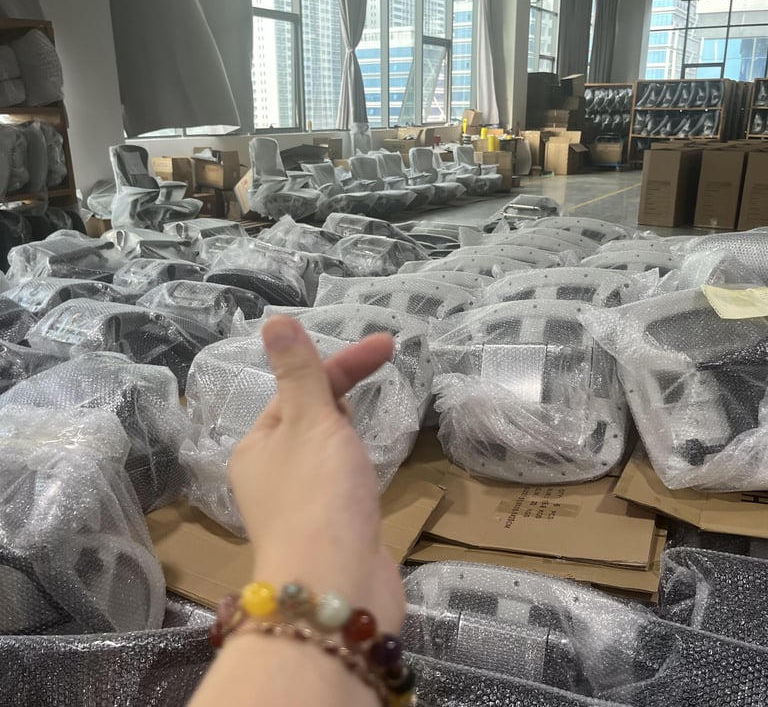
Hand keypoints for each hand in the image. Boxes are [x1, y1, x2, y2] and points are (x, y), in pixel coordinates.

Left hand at [227, 316, 404, 633]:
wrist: (335, 588)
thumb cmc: (320, 496)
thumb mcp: (311, 422)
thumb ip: (299, 373)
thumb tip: (274, 322)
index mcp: (257, 446)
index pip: (298, 388)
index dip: (344, 362)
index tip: (388, 345)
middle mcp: (270, 476)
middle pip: (309, 418)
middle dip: (341, 392)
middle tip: (385, 364)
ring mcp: (299, 507)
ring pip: (324, 454)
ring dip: (346, 432)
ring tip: (370, 418)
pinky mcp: (327, 533)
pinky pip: (339, 486)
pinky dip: (354, 468)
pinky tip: (368, 474)